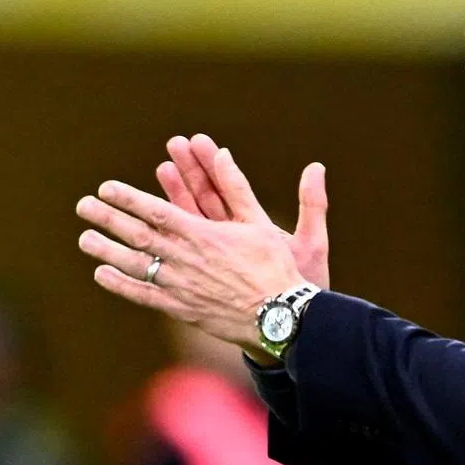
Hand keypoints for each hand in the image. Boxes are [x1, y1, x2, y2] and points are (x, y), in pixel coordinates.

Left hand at [76, 168, 305, 354]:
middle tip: (83, 206)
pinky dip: (121, 285)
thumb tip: (224, 152)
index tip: (106, 188)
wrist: (280, 316)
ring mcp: (180, 285)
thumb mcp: (259, 222)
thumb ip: (237, 187)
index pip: (156, 211)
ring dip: (107, 250)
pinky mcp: (181, 308)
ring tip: (84, 238)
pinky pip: (144, 295)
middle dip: (108, 219)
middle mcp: (185, 258)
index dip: (128, 198)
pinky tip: (102, 275)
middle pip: (138, 235)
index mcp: (202, 234)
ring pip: (135, 265)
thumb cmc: (274, 266)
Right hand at [157, 135, 329, 287]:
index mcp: (255, 226)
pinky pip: (181, 253)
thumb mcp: (311, 243)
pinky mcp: (204, 276)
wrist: (287, 324)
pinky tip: (148, 222)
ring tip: (163, 168)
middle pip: (206, 197)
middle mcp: (233, 237)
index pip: (231, 187)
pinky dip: (166, 238)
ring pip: (190, 221)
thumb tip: (316, 167)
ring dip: (175, 195)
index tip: (200, 140)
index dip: (216, 164)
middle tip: (174, 144)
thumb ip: (312, 205)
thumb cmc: (301, 286)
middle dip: (191, 171)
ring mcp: (216, 255)